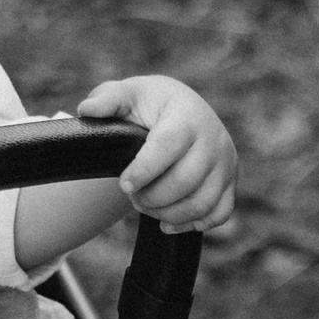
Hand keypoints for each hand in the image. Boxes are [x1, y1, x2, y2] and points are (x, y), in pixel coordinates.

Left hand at [77, 75, 237, 234]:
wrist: (184, 110)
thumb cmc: (150, 105)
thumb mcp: (128, 94)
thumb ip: (106, 99)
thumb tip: (87, 110)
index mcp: (187, 115)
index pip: (168, 146)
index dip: (143, 170)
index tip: (124, 184)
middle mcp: (213, 139)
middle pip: (184, 181)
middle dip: (151, 197)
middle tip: (131, 196)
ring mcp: (226, 163)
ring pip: (201, 203)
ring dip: (167, 213)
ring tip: (146, 205)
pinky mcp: (231, 183)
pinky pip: (218, 214)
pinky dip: (192, 224)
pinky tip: (167, 221)